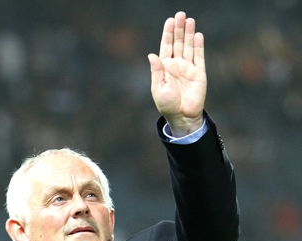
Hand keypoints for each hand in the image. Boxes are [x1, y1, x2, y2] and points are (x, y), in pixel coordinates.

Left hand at [148, 11, 206, 136]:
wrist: (181, 115)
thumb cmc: (167, 104)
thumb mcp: (158, 88)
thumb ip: (157, 71)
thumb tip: (152, 55)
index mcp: (165, 67)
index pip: (166, 46)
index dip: (168, 34)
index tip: (169, 21)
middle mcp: (177, 65)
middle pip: (178, 43)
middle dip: (178, 29)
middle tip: (180, 14)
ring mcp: (188, 68)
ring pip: (189, 47)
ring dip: (189, 34)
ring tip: (189, 20)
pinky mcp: (199, 73)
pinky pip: (199, 57)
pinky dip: (198, 46)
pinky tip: (197, 35)